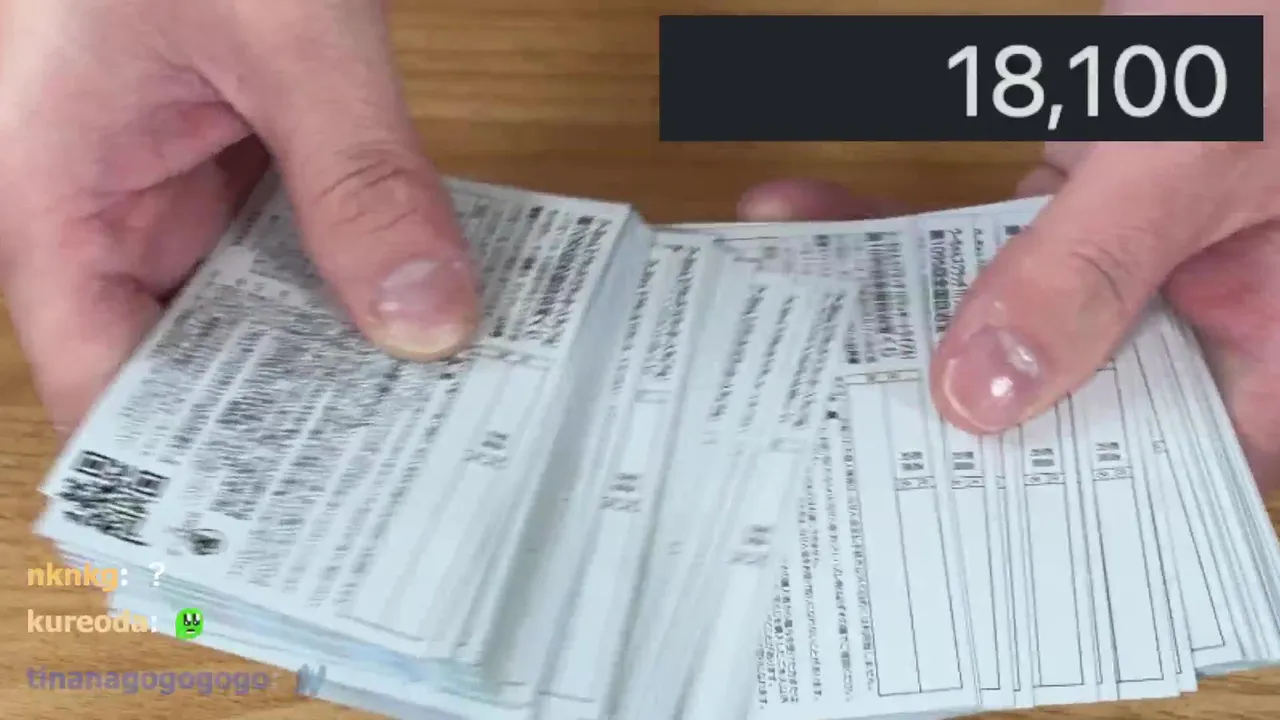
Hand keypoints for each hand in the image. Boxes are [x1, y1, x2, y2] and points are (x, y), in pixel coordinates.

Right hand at [0, 0, 479, 435]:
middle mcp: (106, 210)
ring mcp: (172, 189)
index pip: (98, 379)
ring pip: (247, 313)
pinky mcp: (230, 163)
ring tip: (423, 422)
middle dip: (289, 422)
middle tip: (396, 482)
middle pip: (186, 361)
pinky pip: (287, 251)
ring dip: (330, 355)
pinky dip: (348, 284)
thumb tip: (428, 321)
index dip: (185, 470)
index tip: (290, 524)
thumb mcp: (291, 38)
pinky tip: (418, 322)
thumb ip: (356, 176)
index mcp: (55, 194)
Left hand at [737, 2, 1279, 493]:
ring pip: (1009, 315)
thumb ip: (1092, 267)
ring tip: (788, 314)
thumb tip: (981, 391)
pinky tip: (816, 212)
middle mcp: (1207, 317)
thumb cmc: (1275, 24)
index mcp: (1274, 347)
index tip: (939, 503)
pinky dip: (910, 222)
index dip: (1057, 501)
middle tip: (830, 417)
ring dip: (895, 301)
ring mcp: (1144, 261)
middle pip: (1065, 402)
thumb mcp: (1189, 155)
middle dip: (941, 403)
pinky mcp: (1096, 206)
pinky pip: (994, 237)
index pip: (1167, 474)